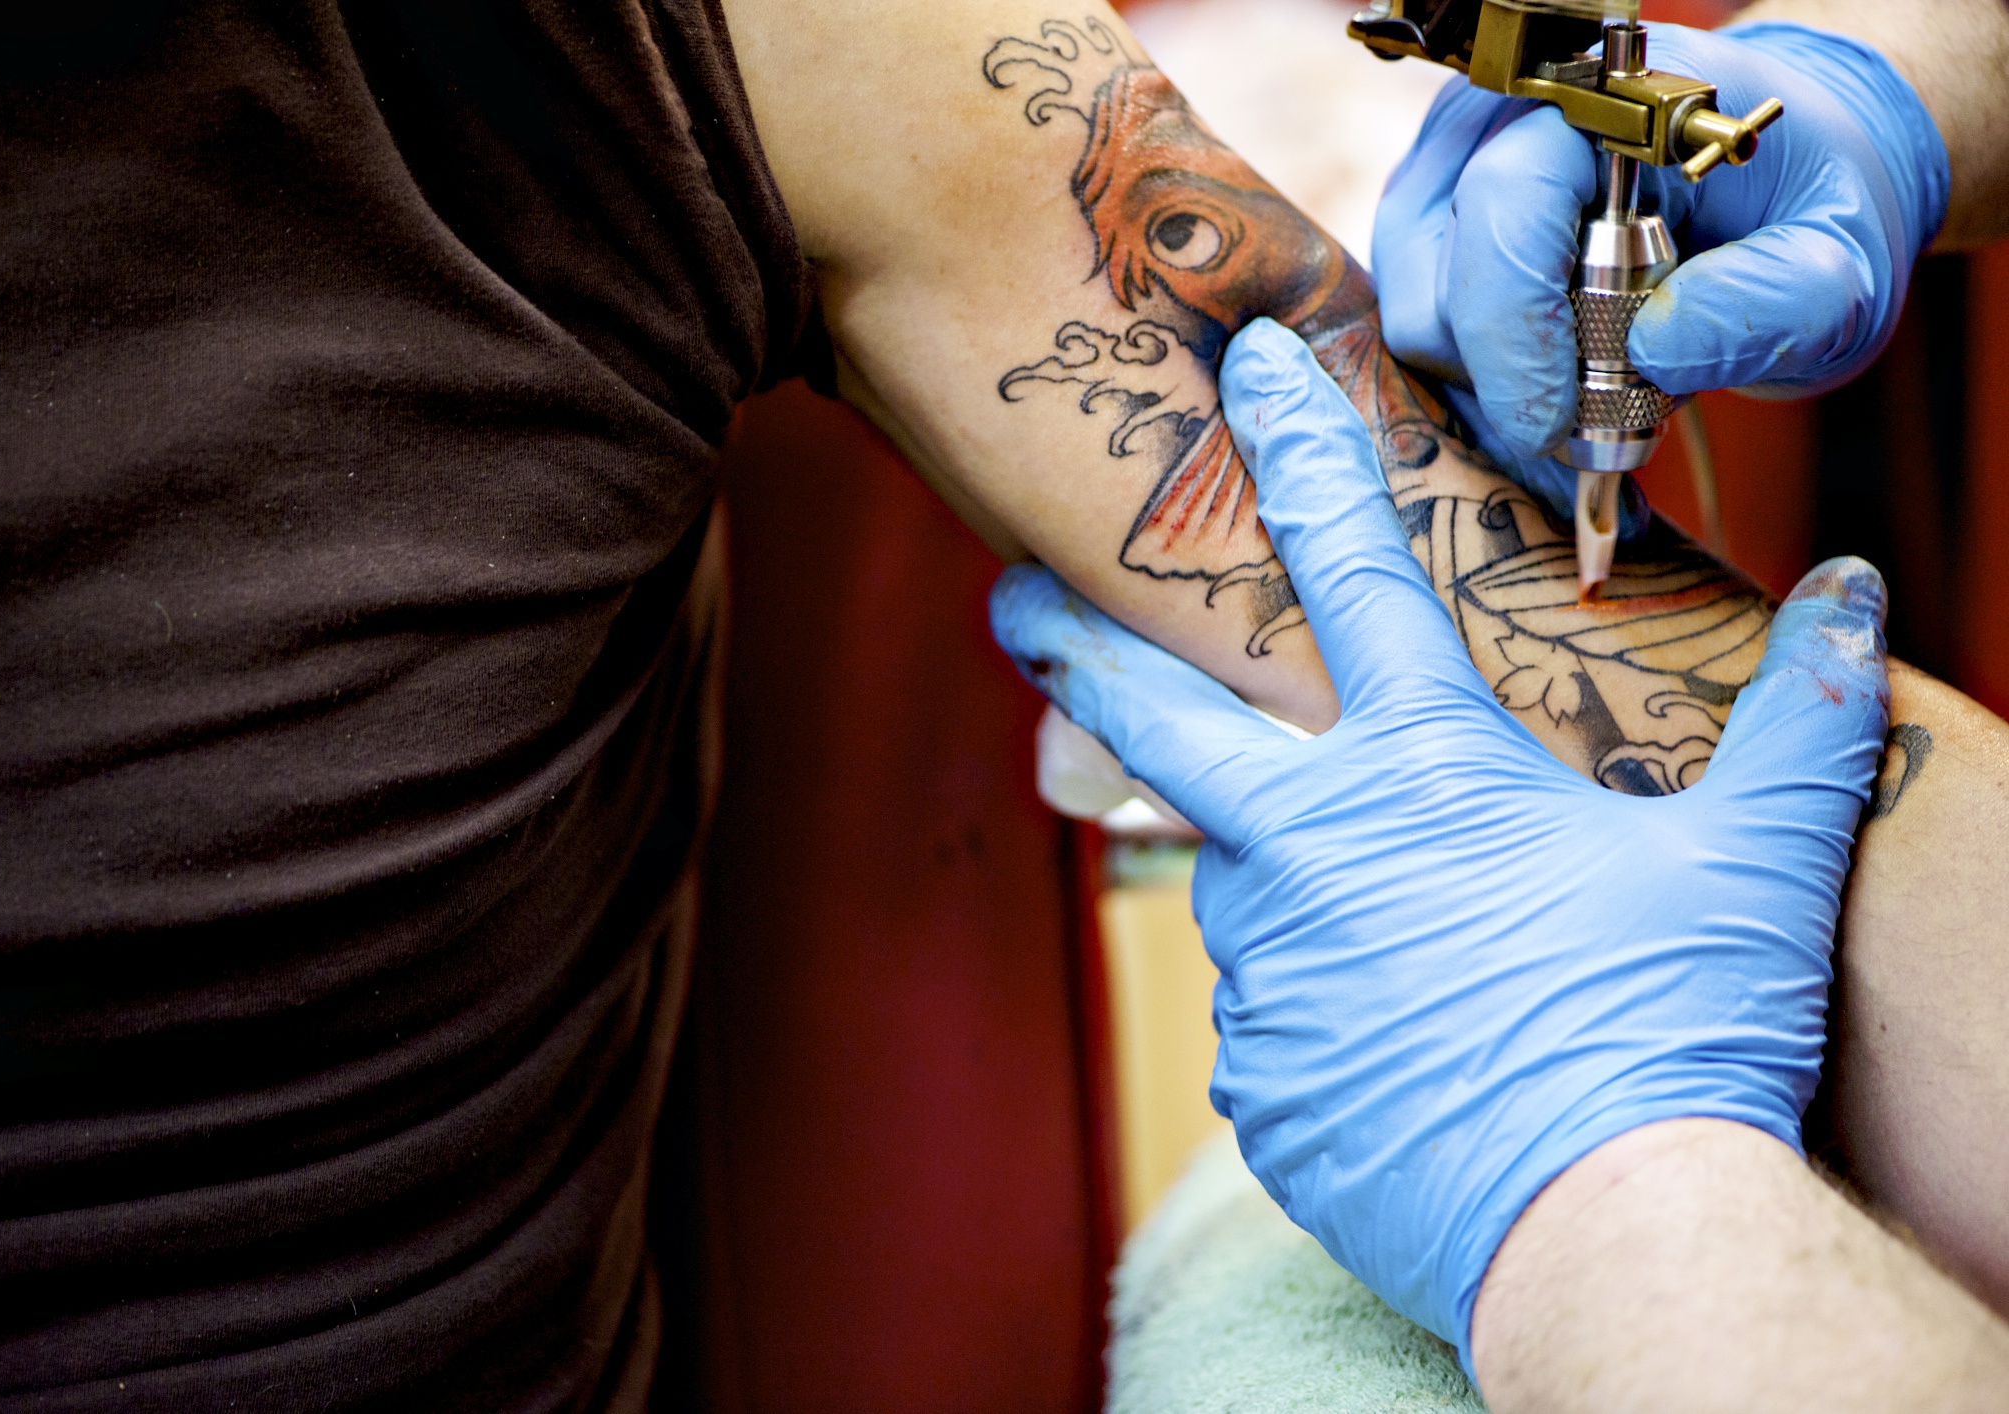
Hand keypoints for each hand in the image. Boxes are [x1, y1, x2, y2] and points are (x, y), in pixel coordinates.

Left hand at [988, 319, 1890, 1373]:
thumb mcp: (1749, 867)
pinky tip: (1405, 1046)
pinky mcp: (1259, 1084)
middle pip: (1155, 719)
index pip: (1351, 570)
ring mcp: (1262, 974)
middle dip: (1078, 640)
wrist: (1608, 1236)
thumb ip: (1801, 723)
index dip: (1302, 450)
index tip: (1251, 366)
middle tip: (1012, 593)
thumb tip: (1858, 593)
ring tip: (1401, 938)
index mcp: (1414, 774)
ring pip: (1243, 893)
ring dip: (1291, 886)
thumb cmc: (1675, 1034)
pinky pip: (1277, 1019)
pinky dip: (1326, 1011)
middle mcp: (1301, 857)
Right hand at [1373, 21, 1949, 515]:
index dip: (1517, 331)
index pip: (1506, 205)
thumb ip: (1769, 304)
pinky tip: (1551, 399)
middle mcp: (1505, 120)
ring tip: (1589, 406)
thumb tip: (1653, 351)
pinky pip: (1421, 329)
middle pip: (1440, 280)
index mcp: (1608, 101)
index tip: (1556, 425)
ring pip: (1418, 316)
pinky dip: (1479, 384)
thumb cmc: (1802, 206)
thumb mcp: (1837, 263)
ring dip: (1494, 387)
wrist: (1774, 178)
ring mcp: (1453, 171)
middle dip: (1512, 377)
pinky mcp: (1433, 226)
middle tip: (1603, 424)